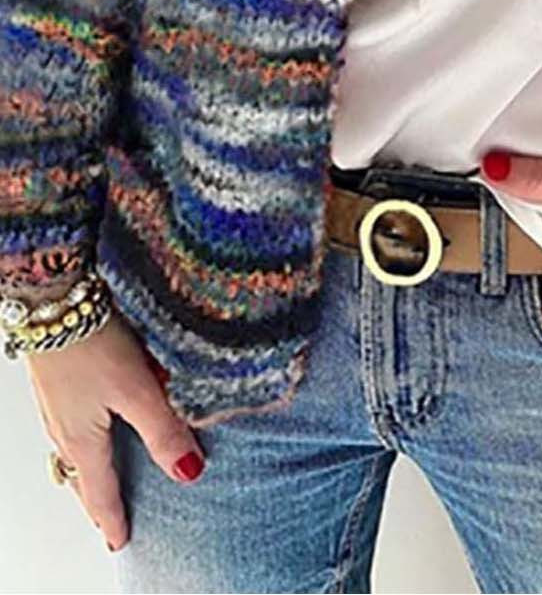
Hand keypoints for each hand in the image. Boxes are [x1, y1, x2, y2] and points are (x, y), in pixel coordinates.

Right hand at [26, 310, 204, 549]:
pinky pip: (70, 428)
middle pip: (82, 477)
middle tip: (110, 520)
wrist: (54, 299)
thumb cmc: (92, 343)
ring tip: (104, 481)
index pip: (100, 491)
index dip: (113, 517)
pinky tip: (95, 428)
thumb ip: (164, 430)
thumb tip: (188, 472)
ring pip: (74, 452)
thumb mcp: (137, 390)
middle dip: (96, 500)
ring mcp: (57, 406)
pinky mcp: (59, 381)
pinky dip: (83, 443)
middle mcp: (63, 429)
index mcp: (82, 440)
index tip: (120, 542)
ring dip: (90, 471)